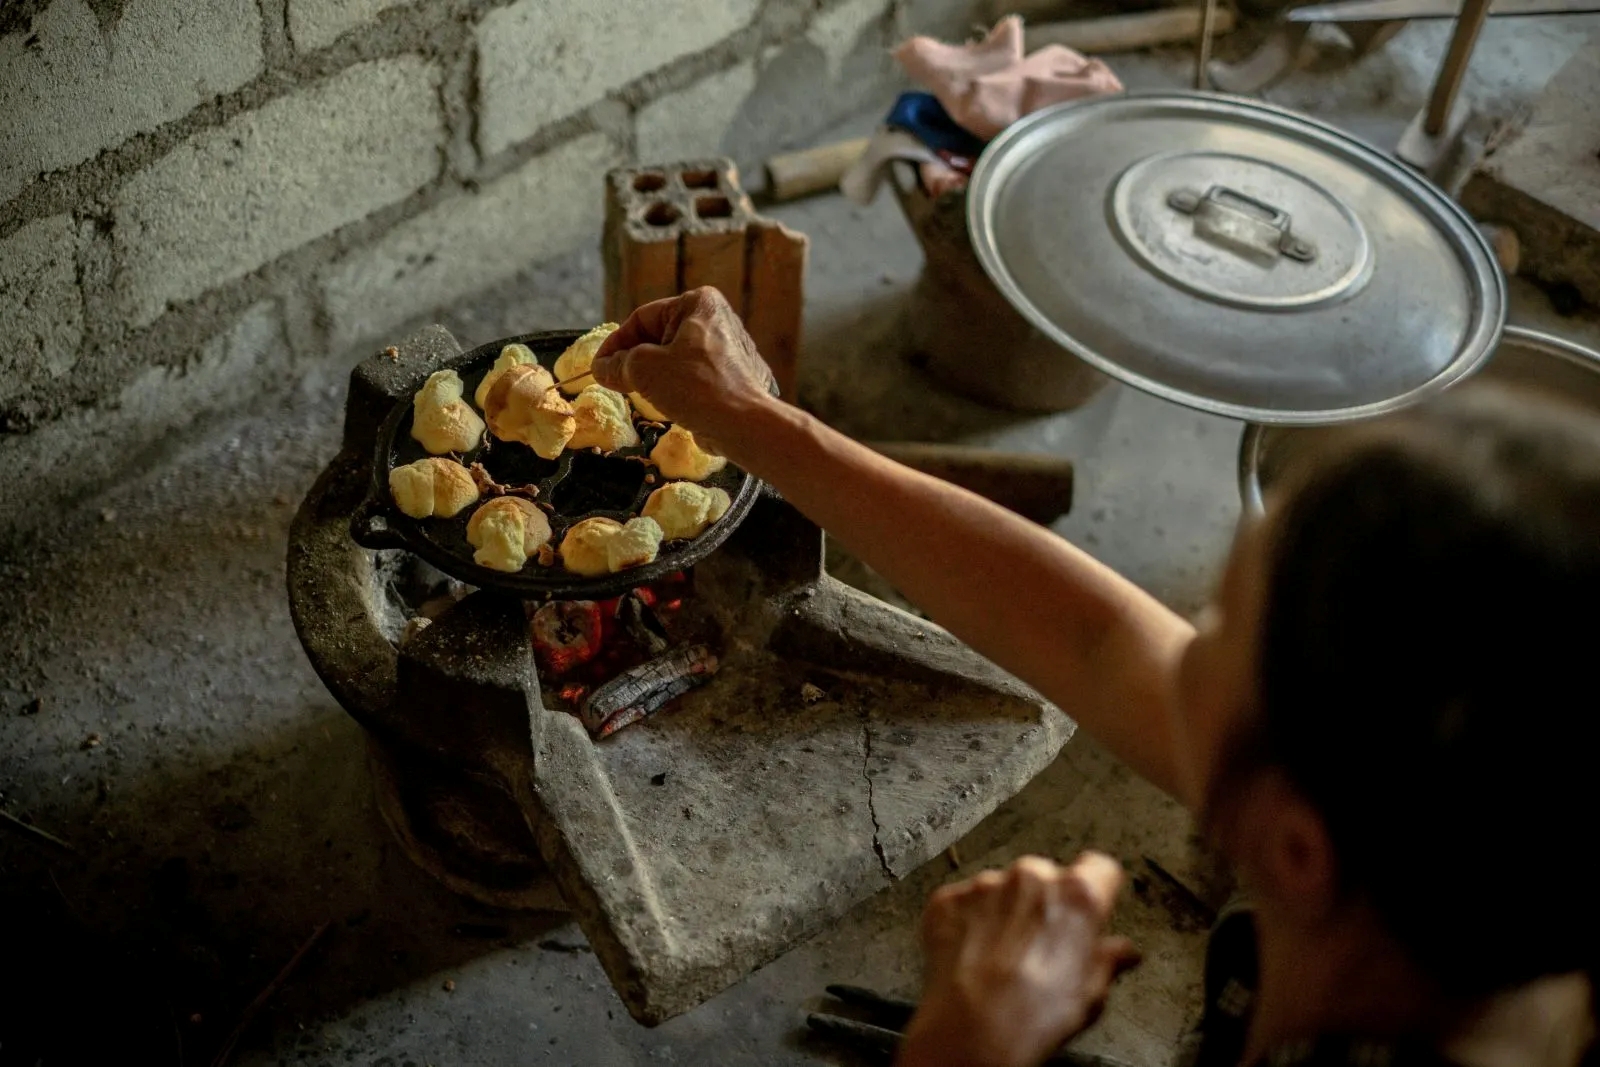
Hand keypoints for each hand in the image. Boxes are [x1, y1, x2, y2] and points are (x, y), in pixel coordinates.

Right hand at [590, 287, 776, 454]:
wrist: (744, 424)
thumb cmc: (695, 386)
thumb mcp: (643, 368)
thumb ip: (617, 364)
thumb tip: (602, 368)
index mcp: (699, 303)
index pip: (642, 318)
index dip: (615, 344)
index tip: (599, 367)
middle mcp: (718, 320)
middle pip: (660, 337)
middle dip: (635, 360)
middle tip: (615, 381)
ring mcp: (729, 350)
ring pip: (676, 359)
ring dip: (654, 376)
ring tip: (639, 394)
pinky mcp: (734, 377)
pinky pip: (694, 378)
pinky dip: (677, 388)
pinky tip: (668, 404)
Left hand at [897, 853, 1139, 1066]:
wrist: (973, 1029)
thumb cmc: (1035, 1016)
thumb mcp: (1091, 994)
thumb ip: (1108, 960)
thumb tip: (1121, 952)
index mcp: (1077, 895)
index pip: (1099, 868)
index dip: (1098, 887)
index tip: (1093, 901)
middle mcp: (1032, 878)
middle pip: (1046, 877)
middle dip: (1046, 904)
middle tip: (1042, 945)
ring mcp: (986, 885)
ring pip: (1003, 889)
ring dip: (1005, 912)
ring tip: (1003, 957)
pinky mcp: (949, 898)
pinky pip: (965, 902)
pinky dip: (970, 922)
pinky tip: (975, 956)